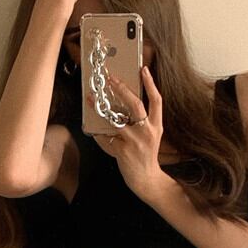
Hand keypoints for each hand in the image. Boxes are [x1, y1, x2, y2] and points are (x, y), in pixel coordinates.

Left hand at [87, 66, 166, 202]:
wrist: (145, 178)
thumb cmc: (145, 154)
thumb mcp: (150, 136)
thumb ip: (142, 121)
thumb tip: (121, 101)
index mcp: (156, 125)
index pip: (157, 100)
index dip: (151, 84)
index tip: (143, 69)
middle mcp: (147, 131)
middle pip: (135, 105)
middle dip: (122, 89)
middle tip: (110, 78)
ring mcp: (135, 141)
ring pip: (116, 119)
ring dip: (102, 107)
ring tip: (92, 98)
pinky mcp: (122, 150)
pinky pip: (106, 136)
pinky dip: (98, 132)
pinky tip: (91, 127)